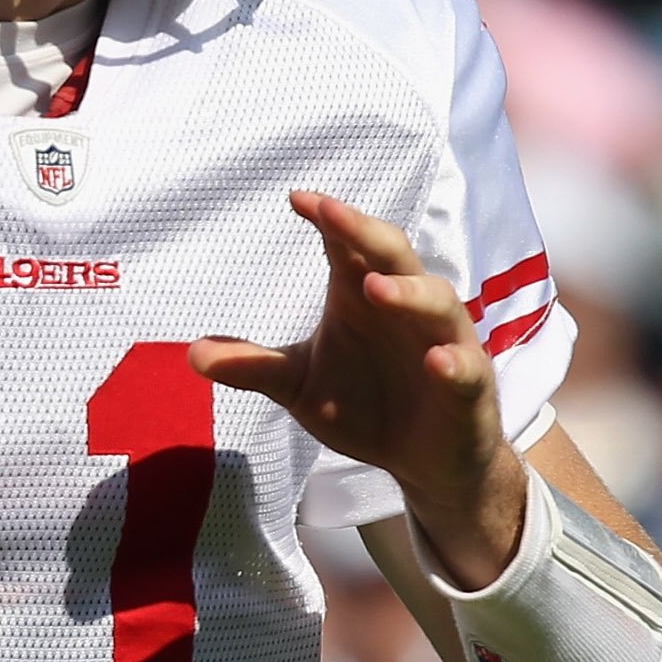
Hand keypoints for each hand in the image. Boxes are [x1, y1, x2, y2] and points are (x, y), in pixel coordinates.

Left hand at [190, 190, 526, 586]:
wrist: (423, 462)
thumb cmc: (365, 407)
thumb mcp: (300, 387)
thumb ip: (255, 367)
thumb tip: (191, 354)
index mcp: (364, 296)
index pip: (346, 246)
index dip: (328, 220)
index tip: (296, 198)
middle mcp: (408, 308)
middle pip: (393, 255)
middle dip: (364, 232)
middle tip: (330, 213)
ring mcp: (444, 343)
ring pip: (438, 302)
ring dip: (409, 292)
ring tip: (375, 288)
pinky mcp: (470, 387)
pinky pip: (466, 367)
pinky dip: (454, 362)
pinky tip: (435, 362)